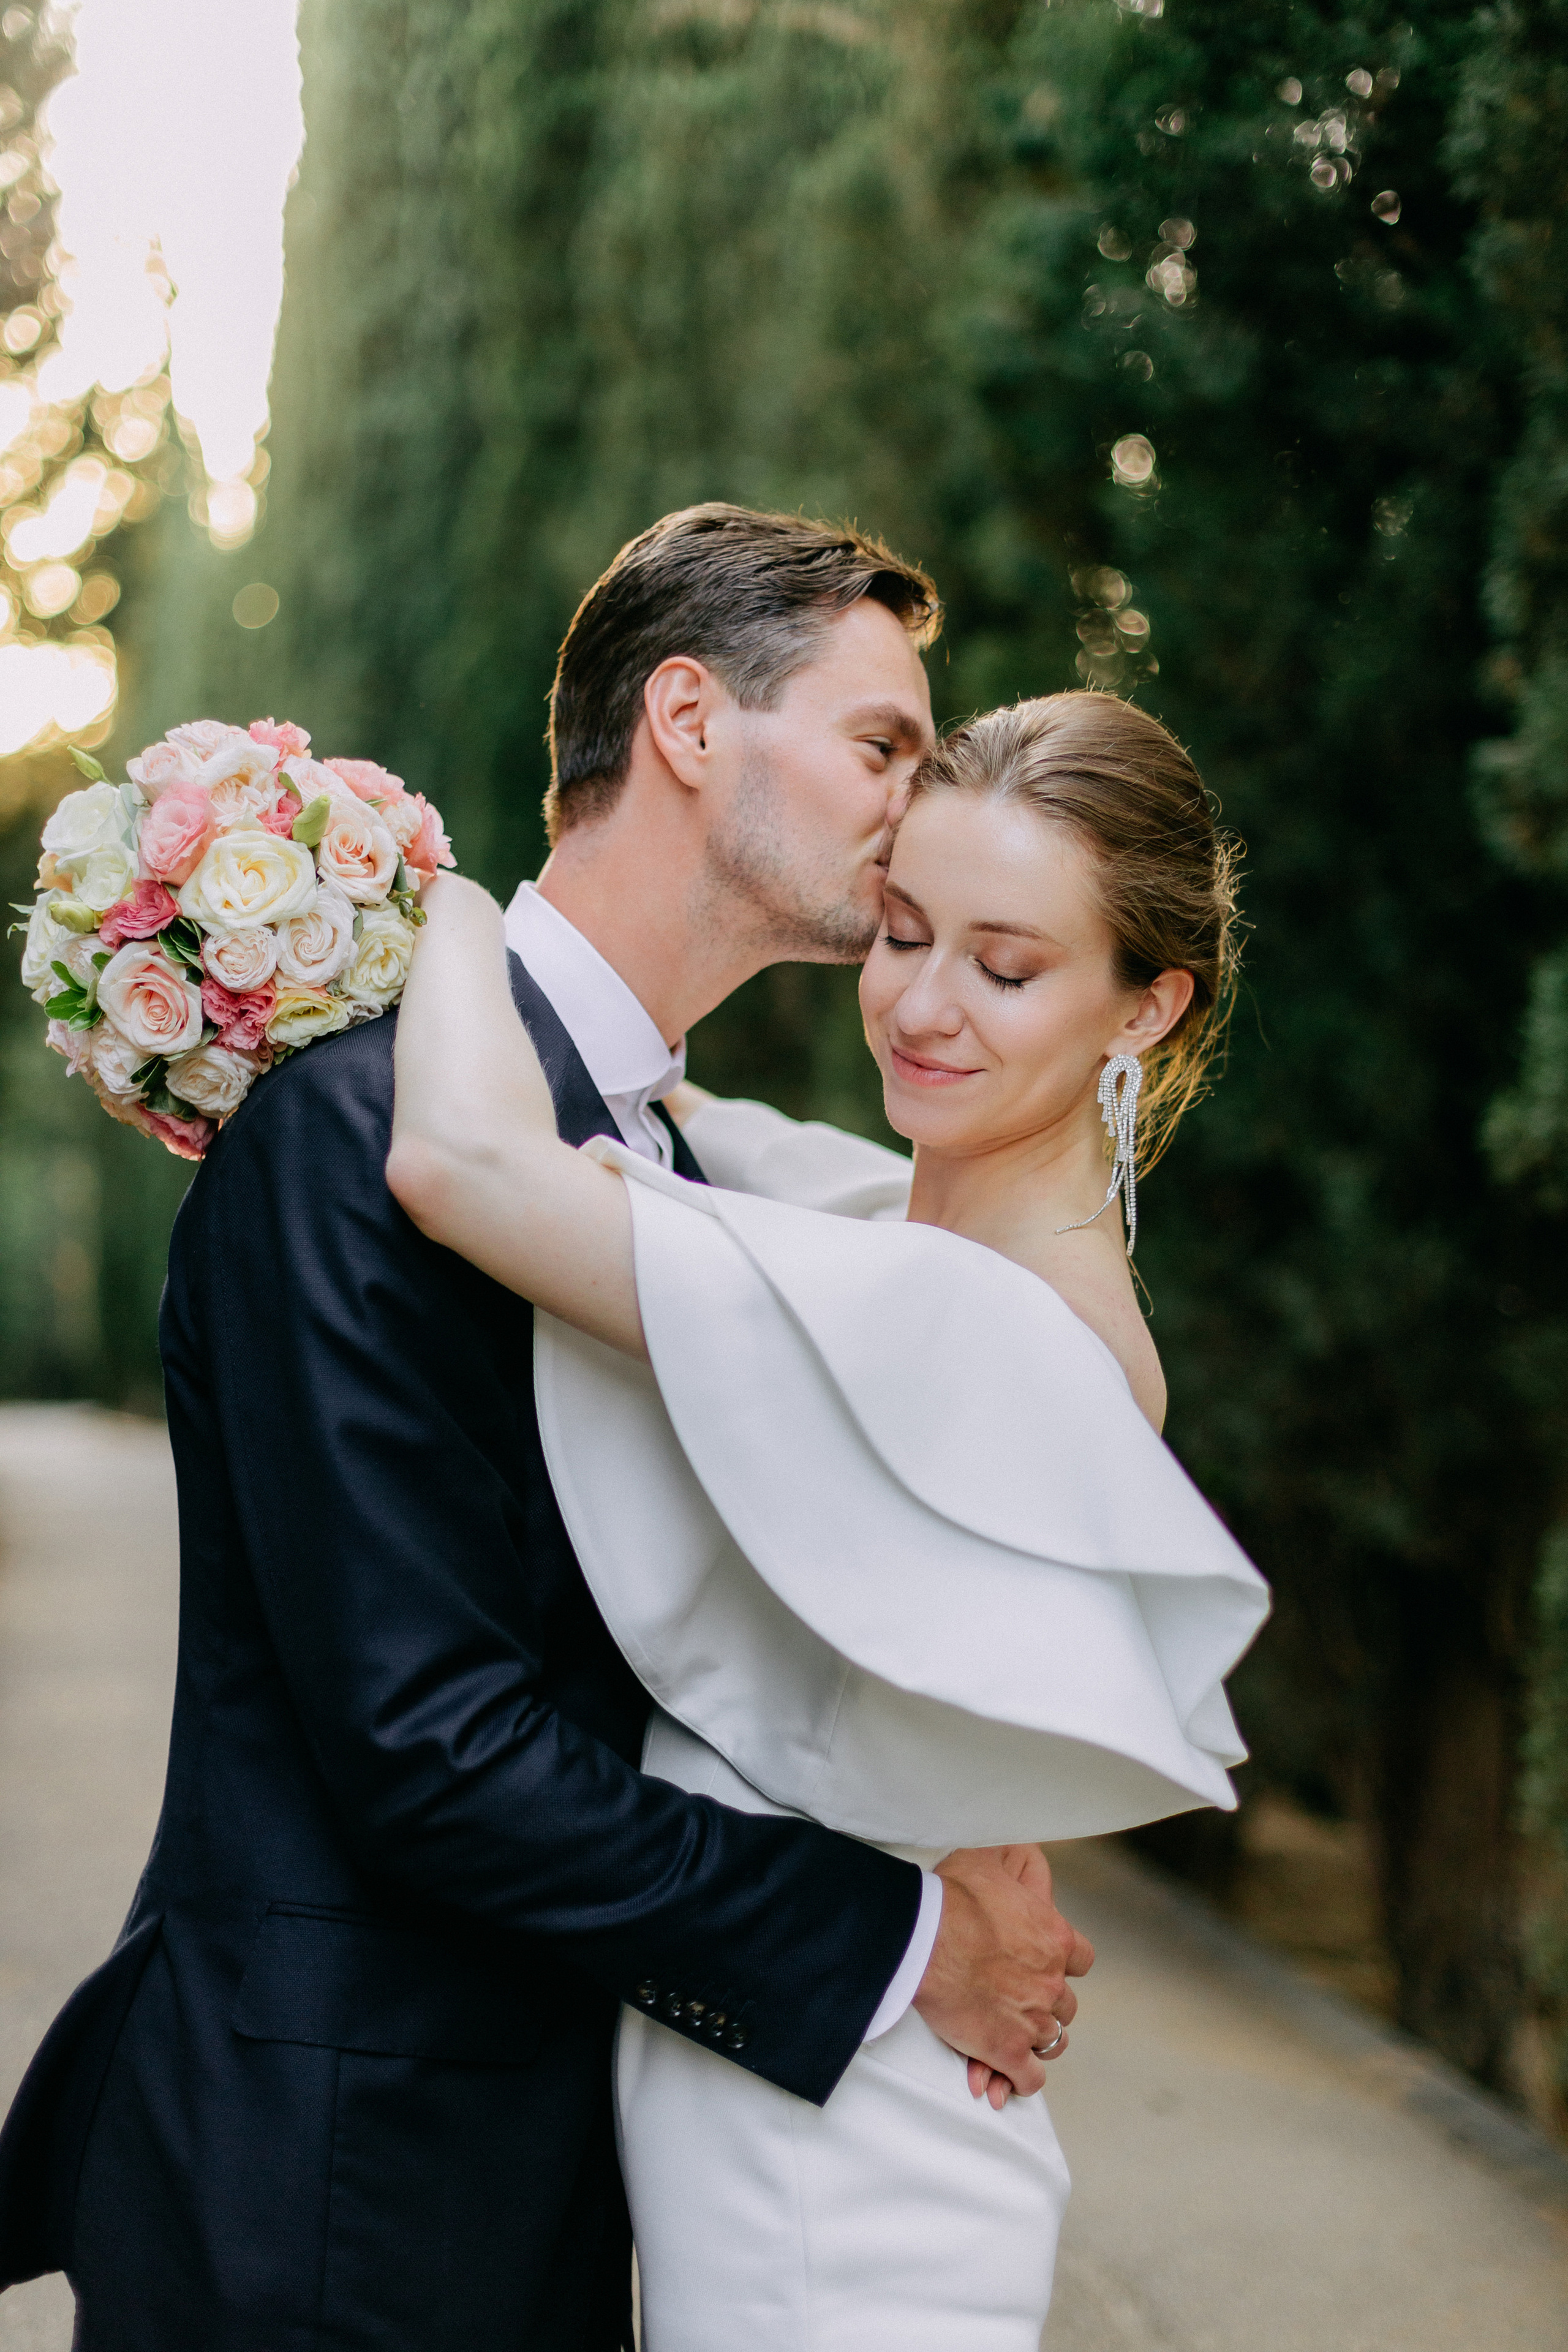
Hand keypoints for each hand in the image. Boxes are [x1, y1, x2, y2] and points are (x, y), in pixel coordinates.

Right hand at [912, 1845, 1092, 2111]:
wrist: (927, 1939)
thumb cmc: (952, 1896)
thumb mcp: (985, 1859)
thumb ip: (1007, 1859)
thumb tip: (1012, 1842)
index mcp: (1054, 1937)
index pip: (1081, 1958)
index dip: (1063, 1963)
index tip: (1045, 1965)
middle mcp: (1051, 1982)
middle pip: (1065, 2005)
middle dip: (1045, 2005)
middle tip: (1018, 2002)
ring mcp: (1032, 2020)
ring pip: (1050, 2041)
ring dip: (1033, 2041)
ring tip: (1010, 2038)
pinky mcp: (1008, 2051)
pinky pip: (1028, 2078)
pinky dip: (1018, 2080)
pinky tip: (1003, 2076)